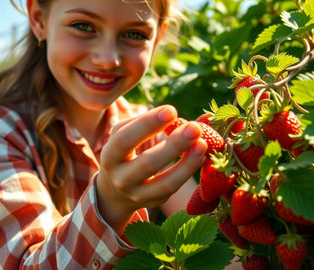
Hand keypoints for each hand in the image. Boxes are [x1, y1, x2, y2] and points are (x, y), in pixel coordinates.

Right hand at [96, 105, 206, 233]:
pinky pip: (174, 189)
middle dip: (174, 144)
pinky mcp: (153, 203)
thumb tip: (173, 114)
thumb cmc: (123, 151)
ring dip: (187, 163)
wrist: (114, 190)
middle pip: (148, 163)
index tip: (171, 110)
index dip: (148, 124)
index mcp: (110, 156)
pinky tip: (200, 156)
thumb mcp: (122, 134)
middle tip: (195, 127)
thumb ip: (143, 122)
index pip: (125, 139)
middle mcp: (121, 179)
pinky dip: (188, 171)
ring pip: (165, 183)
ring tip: (203, 143)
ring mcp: (137, 195)